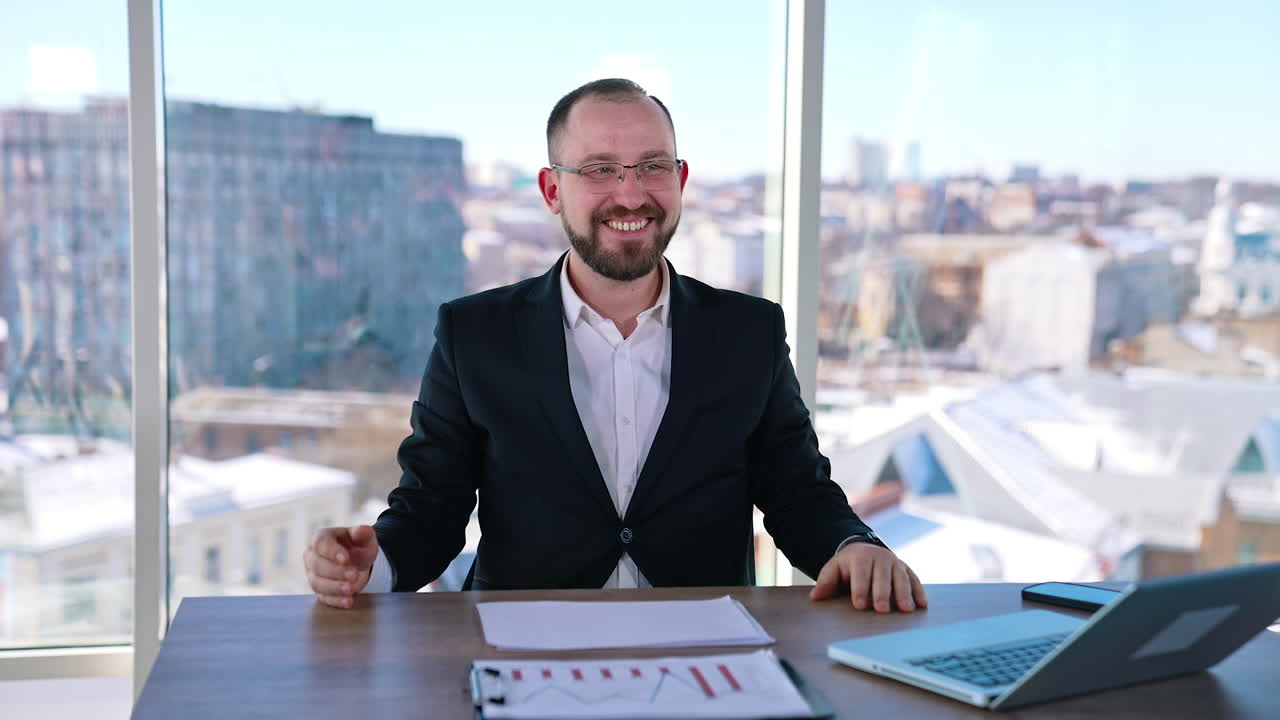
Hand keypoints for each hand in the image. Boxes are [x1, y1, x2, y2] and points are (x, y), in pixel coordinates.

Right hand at [304, 525, 379, 608]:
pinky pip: (324, 598)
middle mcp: (312, 557)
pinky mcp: (320, 591)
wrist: (359, 562)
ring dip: (335, 588)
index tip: (347, 558)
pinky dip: (336, 601)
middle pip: (317, 565)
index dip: (332, 552)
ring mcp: (313, 575)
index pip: (321, 544)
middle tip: (354, 574)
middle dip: (336, 571)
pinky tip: (349, 601)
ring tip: (352, 589)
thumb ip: (363, 533)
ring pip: (317, 583)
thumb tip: (363, 530)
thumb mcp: (364, 538)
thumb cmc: (358, 546)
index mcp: (320, 538)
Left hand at [810, 542, 927, 612]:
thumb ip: (826, 582)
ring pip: (901, 578)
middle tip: (882, 610)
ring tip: (905, 610)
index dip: (860, 589)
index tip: (860, 605)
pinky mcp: (906, 569)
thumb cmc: (847, 566)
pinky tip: (922, 605)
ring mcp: (895, 563)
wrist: (864, 551)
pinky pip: (914, 579)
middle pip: (882, 576)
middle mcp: (880, 557)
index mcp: (860, 557)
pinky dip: (919, 591)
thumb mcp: (833, 569)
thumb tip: (815, 597)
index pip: (861, 573)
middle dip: (882, 593)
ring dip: (904, 594)